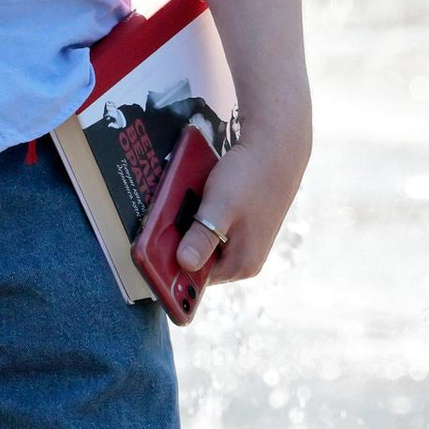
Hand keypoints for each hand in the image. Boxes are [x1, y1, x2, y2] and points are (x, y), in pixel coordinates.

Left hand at [177, 106, 311, 287]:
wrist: (277, 148)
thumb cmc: (251, 177)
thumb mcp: (219, 207)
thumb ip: (201, 237)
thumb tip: (184, 264)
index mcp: (241, 264)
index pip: (195, 280)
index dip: (172, 267)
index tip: (151, 254)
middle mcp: (245, 260)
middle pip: (199, 262)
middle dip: (180, 245)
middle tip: (163, 224)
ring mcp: (246, 244)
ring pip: (204, 243)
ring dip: (189, 229)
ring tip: (181, 208)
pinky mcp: (244, 228)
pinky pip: (213, 230)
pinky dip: (201, 218)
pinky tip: (198, 201)